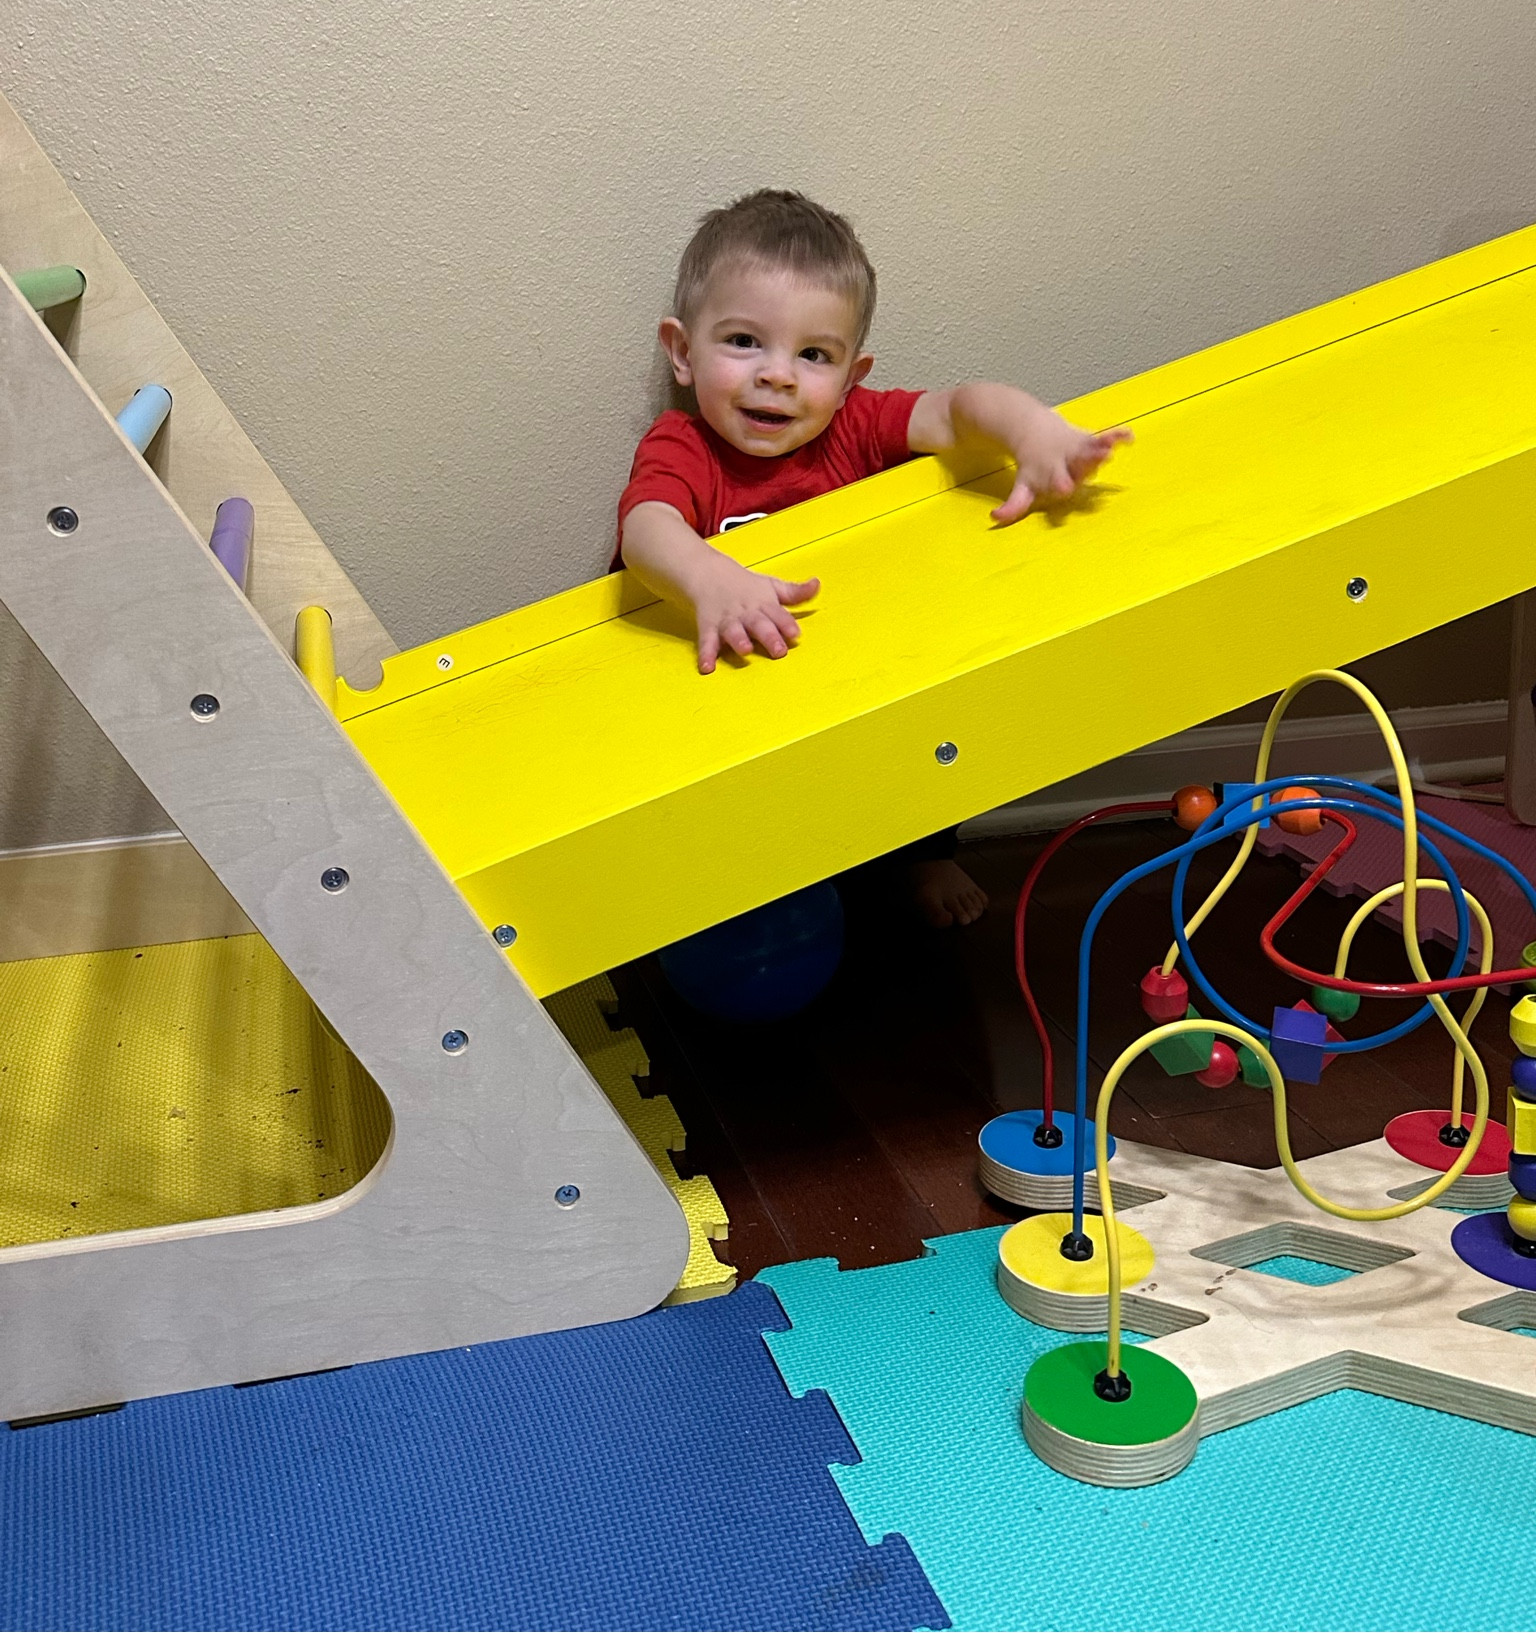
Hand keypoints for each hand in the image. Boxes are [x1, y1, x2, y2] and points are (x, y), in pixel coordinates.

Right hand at [687, 553, 818, 674]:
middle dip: (768, 636)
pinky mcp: (709, 628)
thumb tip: (817, 585)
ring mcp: (727, 621)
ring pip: (733, 631)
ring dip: (739, 640)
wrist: (709, 574)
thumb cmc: (746, 586)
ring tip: (745, 650)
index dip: (786, 624)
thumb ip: (795, 593)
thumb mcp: (772, 586)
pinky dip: (706, 654)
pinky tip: (707, 667)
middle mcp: (746, 613)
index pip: (778, 614)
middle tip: (779, 650)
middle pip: (759, 624)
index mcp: (764, 604)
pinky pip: (707, 642)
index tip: (795, 634)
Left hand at [992, 410, 1131, 525]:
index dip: (1060, 484)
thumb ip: (1014, 504)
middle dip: (1087, 464)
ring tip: (1112, 447)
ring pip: (1091, 449)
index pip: (1057, 483)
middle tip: (1098, 461)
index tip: (1064, 488)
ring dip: (1102, 448)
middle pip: (1078, 465)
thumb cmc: (1031, 466)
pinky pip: (1105, 437)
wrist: (1028, 428)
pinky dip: (1117, 436)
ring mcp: (1078, 450)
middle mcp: (1066, 463)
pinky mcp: (1087, 439)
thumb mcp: (1022, 485)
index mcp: (1050, 476)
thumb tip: (995, 518)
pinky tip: (1130, 437)